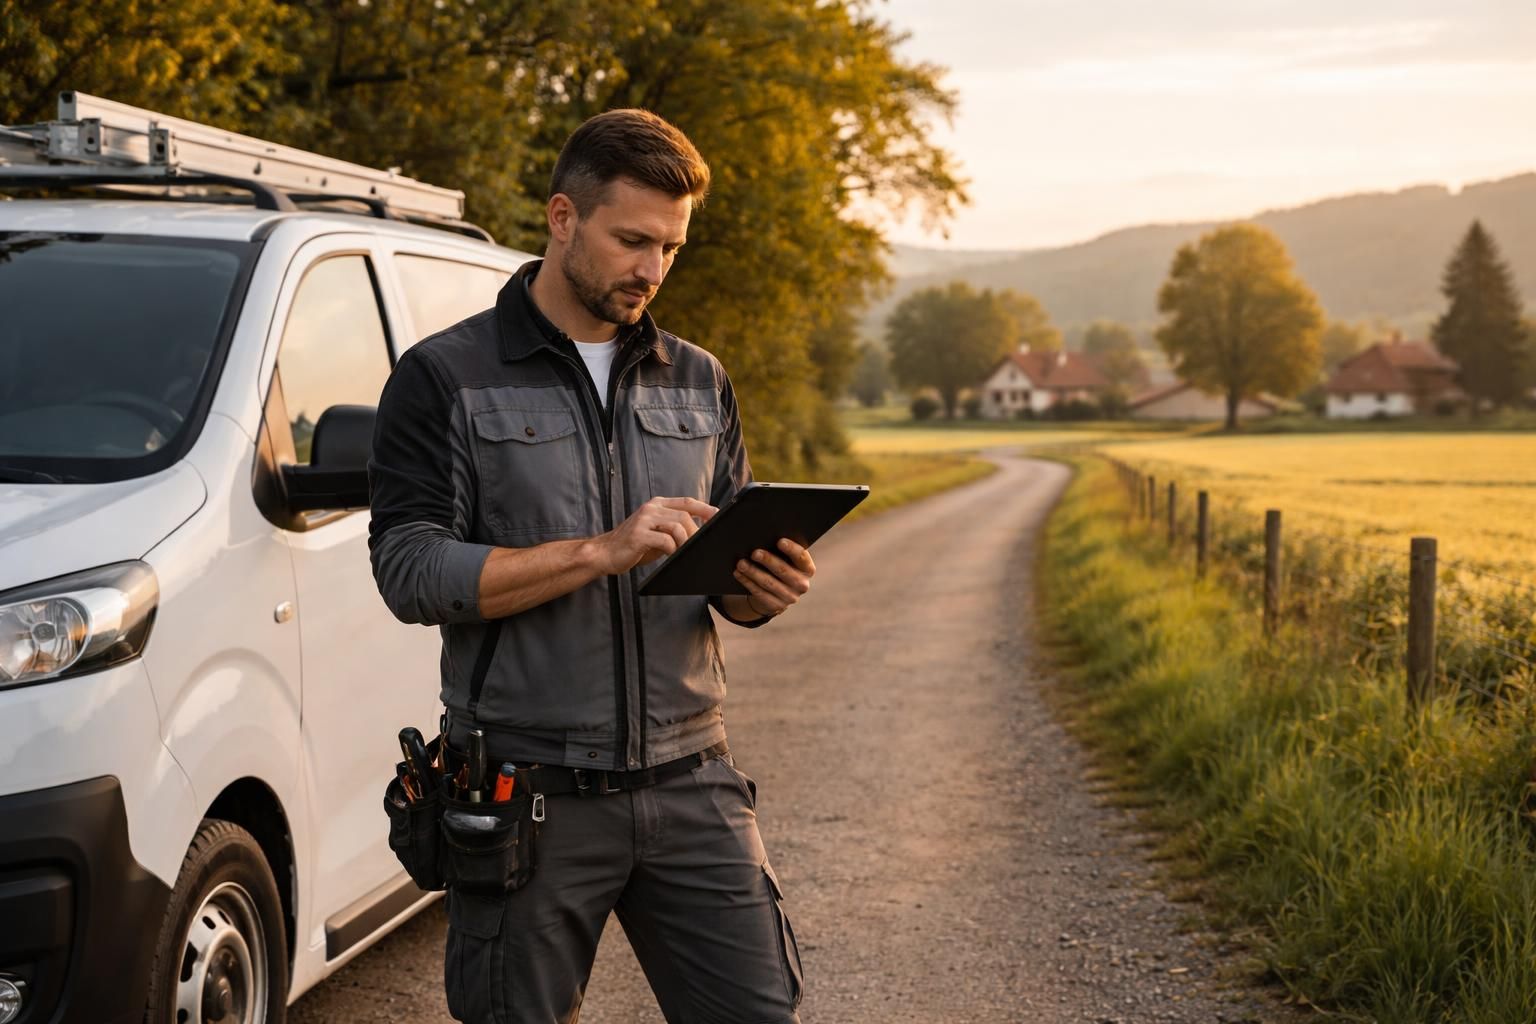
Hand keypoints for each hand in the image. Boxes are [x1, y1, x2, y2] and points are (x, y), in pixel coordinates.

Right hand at [592, 497, 716, 574]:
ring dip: (685, 541)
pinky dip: (672, 549)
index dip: (704, 508)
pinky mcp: (638, 535)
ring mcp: (644, 520)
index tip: (718, 516)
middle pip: (684, 514)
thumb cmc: (633, 545)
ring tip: (683, 551)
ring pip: (677, 525)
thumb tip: (698, 533)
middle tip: (699, 545)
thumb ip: (673, 529)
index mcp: (656, 505)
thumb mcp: (656, 533)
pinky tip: (670, 555)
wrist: (605, 553)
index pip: (686, 502)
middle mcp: (651, 508)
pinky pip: (664, 540)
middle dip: (695, 531)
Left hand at [734, 538, 814, 616]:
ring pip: (769, 583)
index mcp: (807, 569)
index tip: (779, 541)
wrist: (777, 594)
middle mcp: (802, 584)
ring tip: (741, 563)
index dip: (792, 549)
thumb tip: (763, 538)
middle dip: (768, 560)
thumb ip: (782, 552)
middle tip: (754, 553)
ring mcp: (790, 597)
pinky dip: (747, 582)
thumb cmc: (781, 567)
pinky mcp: (776, 606)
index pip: (802, 557)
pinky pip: (759, 593)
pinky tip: (739, 574)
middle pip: (783, 570)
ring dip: (753, 572)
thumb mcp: (786, 560)